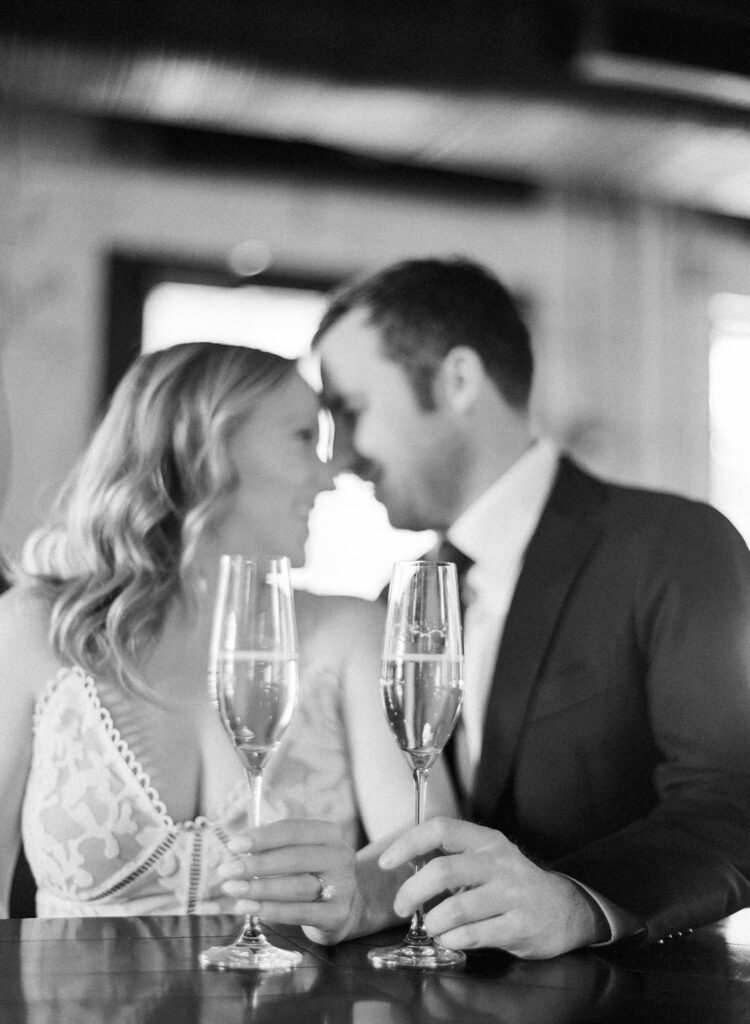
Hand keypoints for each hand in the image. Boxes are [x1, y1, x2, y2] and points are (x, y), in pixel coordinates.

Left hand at [217, 819, 361, 943]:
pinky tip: (248, 907)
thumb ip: (274, 846)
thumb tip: (237, 848)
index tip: (234, 845)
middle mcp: (341, 856)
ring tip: (233, 889)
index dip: (262, 837)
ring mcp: (343, 886)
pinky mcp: (337, 914)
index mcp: (330, 833)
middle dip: (257, 864)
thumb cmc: (310, 874)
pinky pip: (300, 912)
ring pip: (297, 886)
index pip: (293, 830)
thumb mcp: (300, 852)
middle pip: (295, 858)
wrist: (344, 908)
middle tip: (227, 870)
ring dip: (260, 888)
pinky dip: (272, 910)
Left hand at [379, 817, 606, 958]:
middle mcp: (498, 862)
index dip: (408, 843)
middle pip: (443, 870)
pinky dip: (453, 939)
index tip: (386, 862)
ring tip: (431, 926)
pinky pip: (473, 935)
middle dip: (412, 892)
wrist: (562, 909)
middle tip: (401, 906)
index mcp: (485, 841)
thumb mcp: (486, 860)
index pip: (440, 829)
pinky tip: (450, 938)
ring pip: (456, 908)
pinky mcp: (519, 925)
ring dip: (433, 922)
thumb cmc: (511, 884)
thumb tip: (405, 866)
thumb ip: (451, 859)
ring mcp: (511, 894)